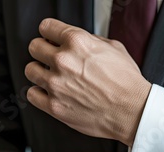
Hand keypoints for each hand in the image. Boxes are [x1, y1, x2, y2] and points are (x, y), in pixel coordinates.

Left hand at [25, 18, 151, 146]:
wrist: (133, 111)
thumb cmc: (127, 82)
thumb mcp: (114, 48)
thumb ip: (90, 41)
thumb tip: (78, 41)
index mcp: (77, 42)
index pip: (46, 27)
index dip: (50, 33)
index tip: (51, 39)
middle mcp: (63, 61)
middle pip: (34, 47)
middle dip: (43, 51)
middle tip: (51, 58)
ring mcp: (56, 84)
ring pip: (30, 70)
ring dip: (40, 72)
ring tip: (52, 77)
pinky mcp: (54, 106)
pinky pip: (32, 94)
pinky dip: (39, 93)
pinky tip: (50, 93)